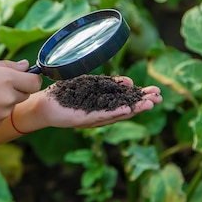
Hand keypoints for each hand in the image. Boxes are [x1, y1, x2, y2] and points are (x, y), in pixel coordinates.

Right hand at [0, 60, 41, 132]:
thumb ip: (8, 65)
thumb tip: (26, 65)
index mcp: (8, 79)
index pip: (35, 82)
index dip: (32, 78)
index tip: (25, 76)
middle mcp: (10, 97)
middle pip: (26, 93)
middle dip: (18, 88)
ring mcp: (4, 112)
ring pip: (14, 103)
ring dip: (6, 98)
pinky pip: (3, 114)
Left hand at [31, 76, 161, 128]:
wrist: (43, 104)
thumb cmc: (65, 95)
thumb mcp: (91, 86)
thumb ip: (109, 85)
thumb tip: (128, 82)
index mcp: (104, 106)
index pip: (126, 101)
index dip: (142, 97)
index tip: (157, 92)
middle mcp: (101, 114)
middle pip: (126, 109)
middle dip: (142, 104)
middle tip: (159, 98)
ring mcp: (92, 119)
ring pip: (116, 114)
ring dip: (134, 109)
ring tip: (148, 104)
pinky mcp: (81, 120)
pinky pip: (100, 116)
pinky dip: (114, 112)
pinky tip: (126, 109)